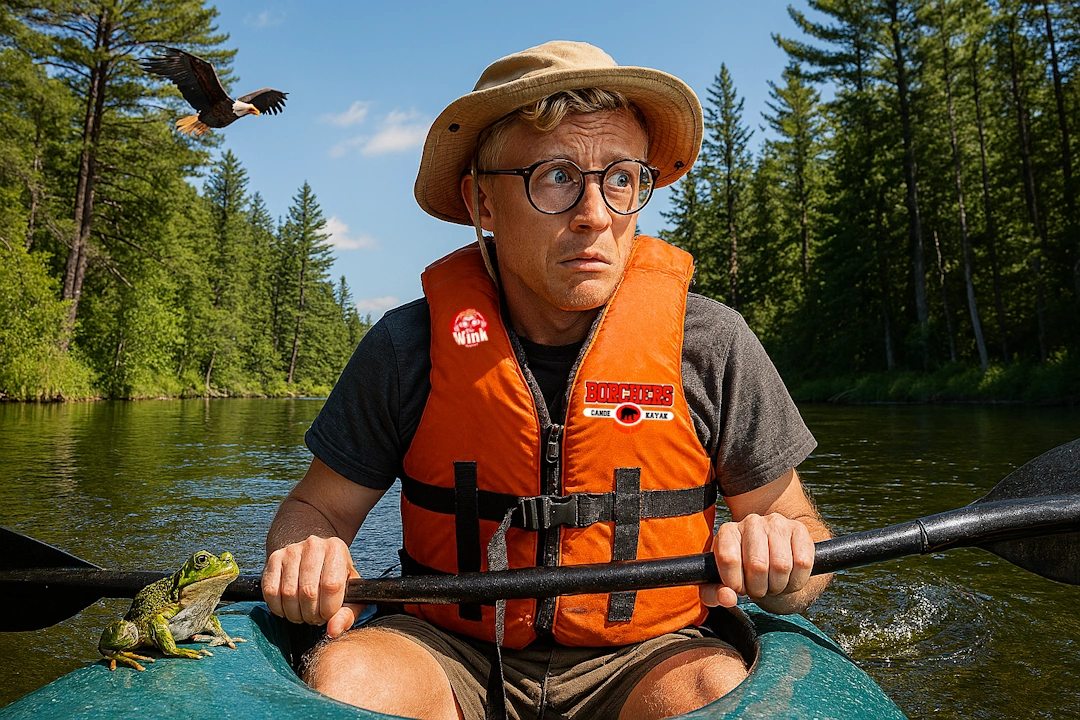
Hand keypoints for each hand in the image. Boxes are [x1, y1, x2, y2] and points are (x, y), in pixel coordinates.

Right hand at [261, 535, 364, 636]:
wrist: (314, 554)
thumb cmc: (335, 576)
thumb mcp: (349, 591)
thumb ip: (348, 613)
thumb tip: (333, 631)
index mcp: (336, 549)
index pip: (332, 586)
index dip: (329, 609)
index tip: (328, 615)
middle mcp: (313, 546)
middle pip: (308, 592)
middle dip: (311, 614)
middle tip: (315, 618)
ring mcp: (291, 551)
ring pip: (288, 593)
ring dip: (295, 614)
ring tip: (303, 614)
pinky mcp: (274, 558)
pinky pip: (270, 591)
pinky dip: (278, 608)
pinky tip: (288, 609)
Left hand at [699, 513, 814, 607]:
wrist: (770, 554)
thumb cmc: (743, 570)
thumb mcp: (722, 582)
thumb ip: (715, 594)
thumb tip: (728, 598)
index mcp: (728, 532)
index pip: (729, 559)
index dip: (735, 583)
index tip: (739, 588)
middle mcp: (751, 522)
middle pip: (758, 565)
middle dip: (759, 588)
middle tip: (759, 589)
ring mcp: (776, 523)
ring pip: (782, 566)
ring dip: (778, 586)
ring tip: (773, 584)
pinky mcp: (799, 529)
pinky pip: (803, 563)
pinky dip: (797, 581)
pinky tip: (789, 579)